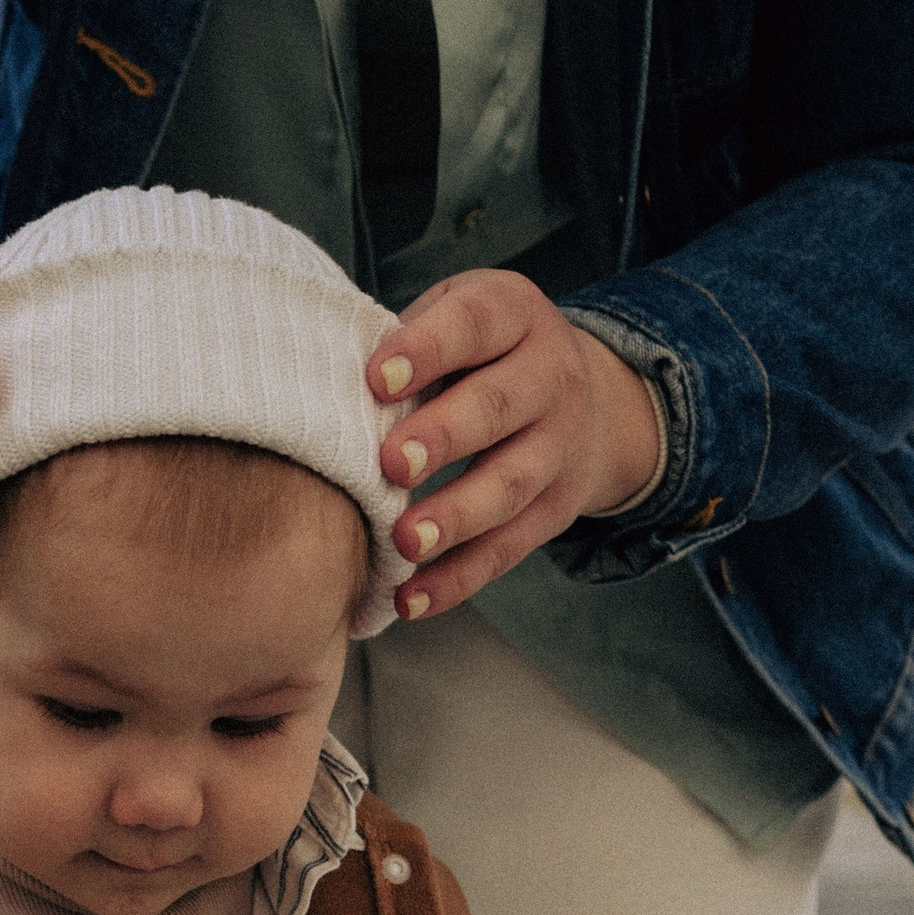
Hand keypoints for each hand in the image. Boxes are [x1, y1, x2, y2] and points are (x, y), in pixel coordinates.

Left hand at [368, 273, 665, 615]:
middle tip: (392, 464)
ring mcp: (561, 447)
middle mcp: (551, 377)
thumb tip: (325, 388)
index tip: (377, 379)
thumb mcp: (456, 316)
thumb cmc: (482, 355)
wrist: (588, 400)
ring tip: (405, 541)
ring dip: (455, 517)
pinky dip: (459, 578)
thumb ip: (407, 343)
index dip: (428, 349)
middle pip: (499, 407)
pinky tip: (411, 599)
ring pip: (509, 485)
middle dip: (444, 436)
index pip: (476, 325)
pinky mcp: (556, 510)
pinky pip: (508, 548)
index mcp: (517, 315)